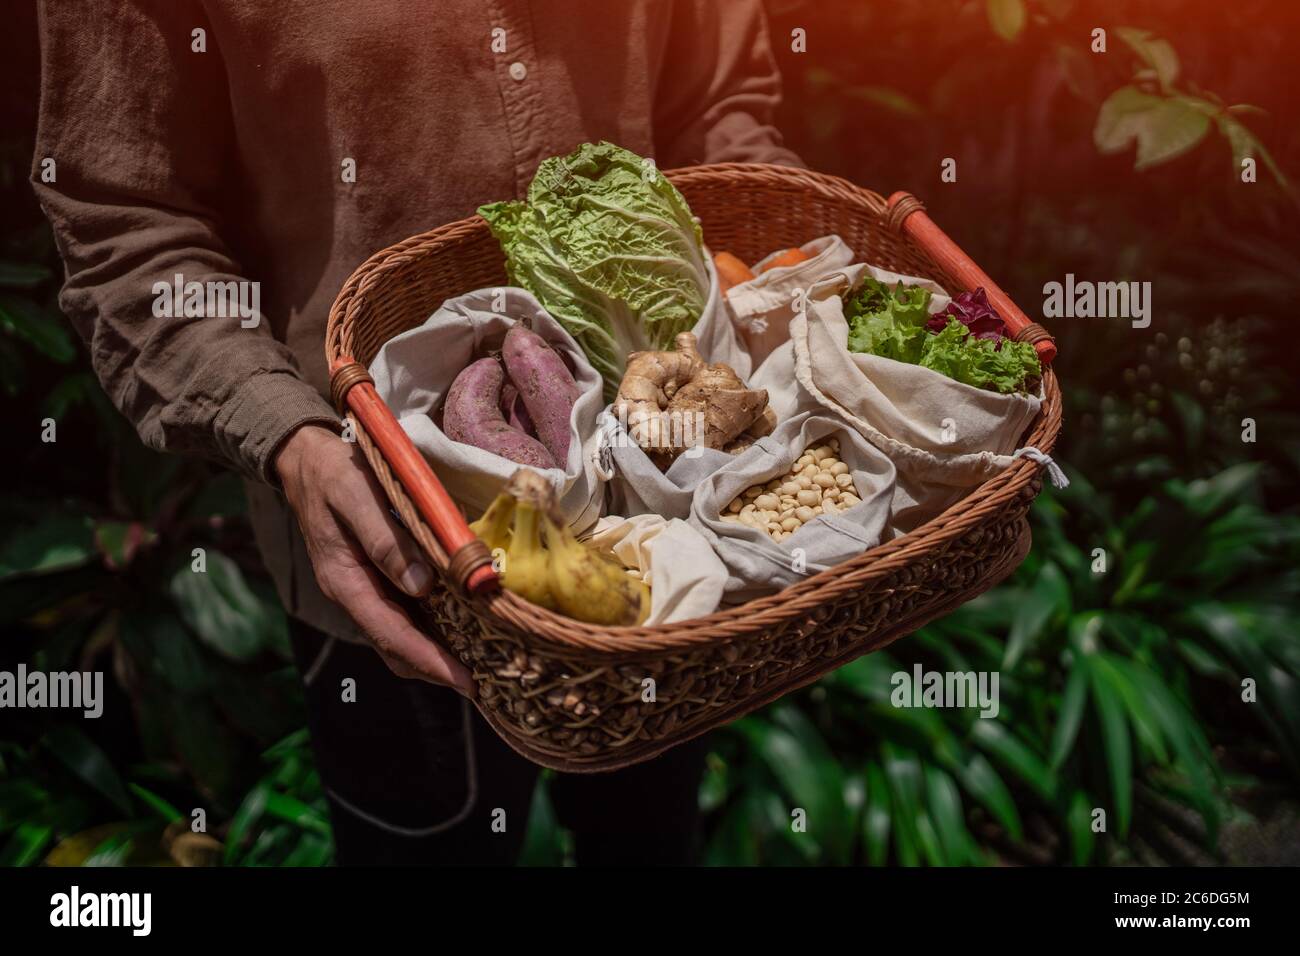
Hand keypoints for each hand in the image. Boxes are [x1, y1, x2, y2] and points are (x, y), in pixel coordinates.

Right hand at [274, 424, 474, 695]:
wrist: (307, 462)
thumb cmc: (333, 475)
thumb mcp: (356, 497)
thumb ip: (385, 540)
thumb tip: (422, 586)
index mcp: (346, 583)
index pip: (391, 635)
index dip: (430, 661)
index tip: (464, 681)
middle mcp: (355, 595)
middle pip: (397, 649)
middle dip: (438, 670)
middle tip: (485, 684)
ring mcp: (365, 590)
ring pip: (402, 638)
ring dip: (436, 654)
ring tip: (479, 664)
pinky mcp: (376, 580)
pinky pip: (405, 616)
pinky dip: (431, 630)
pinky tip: (461, 627)